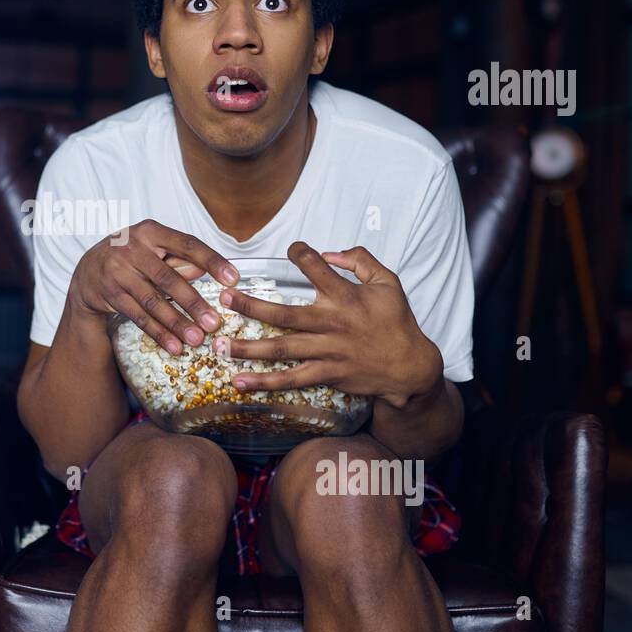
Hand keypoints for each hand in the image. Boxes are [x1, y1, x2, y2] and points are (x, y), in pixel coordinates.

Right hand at [68, 219, 239, 355]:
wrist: (86, 272)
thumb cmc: (129, 258)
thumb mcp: (152, 250)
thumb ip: (178, 259)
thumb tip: (205, 269)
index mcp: (150, 231)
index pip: (186, 244)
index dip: (212, 261)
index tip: (233, 279)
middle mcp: (131, 248)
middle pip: (168, 278)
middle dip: (193, 303)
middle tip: (214, 322)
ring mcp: (117, 271)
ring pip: (153, 301)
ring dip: (176, 323)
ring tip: (197, 339)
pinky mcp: (110, 294)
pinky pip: (139, 316)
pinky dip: (158, 333)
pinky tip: (174, 345)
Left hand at [219, 241, 442, 406]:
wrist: (410, 366)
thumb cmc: (396, 322)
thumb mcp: (388, 282)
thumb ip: (360, 260)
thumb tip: (330, 251)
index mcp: (346, 297)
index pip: (316, 268)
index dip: (300, 254)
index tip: (290, 249)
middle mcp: (332, 323)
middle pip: (285, 314)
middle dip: (252, 306)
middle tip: (225, 299)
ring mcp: (328, 351)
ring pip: (282, 349)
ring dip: (249, 348)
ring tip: (221, 345)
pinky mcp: (327, 373)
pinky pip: (292, 379)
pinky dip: (265, 382)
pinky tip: (240, 382)